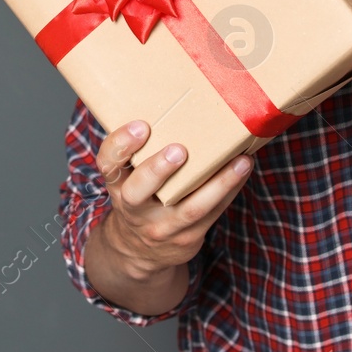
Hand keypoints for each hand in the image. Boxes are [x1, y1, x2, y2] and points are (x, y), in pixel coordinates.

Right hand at [90, 120, 253, 281]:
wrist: (138, 251)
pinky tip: (243, 170)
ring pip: (189, 208)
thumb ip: (141, 150)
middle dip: (158, 169)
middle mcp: (134, 207)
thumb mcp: (128, 177)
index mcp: (118, 184)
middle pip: (139, 191)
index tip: (140, 126)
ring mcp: (161, 226)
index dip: (121, 144)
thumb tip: (175, 100)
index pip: (108, 163)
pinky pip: (211, 214)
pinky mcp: (187, 238)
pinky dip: (230, 191)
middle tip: (178, 149)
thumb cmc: (139, 197)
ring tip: (239, 161)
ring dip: (217, 183)